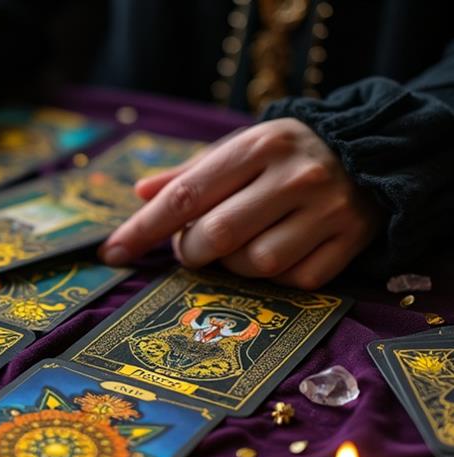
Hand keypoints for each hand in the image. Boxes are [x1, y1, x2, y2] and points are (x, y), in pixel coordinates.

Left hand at [99, 118, 381, 288]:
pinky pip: (295, 281)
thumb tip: (140, 193)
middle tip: (195, 246)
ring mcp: (326, 210)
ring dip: (234, 267)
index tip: (112, 253)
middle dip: (192, 251)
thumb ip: (190, 174)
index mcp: (257, 146)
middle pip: (216, 236)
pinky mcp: (350, 241)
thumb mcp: (238, 149)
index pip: (186, 195)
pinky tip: (278, 253)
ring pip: (255, 265)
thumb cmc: (284, 156)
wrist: (373, 151)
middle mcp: (293, 176)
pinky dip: (276, 278)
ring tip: (240, 246)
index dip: (143, 229)